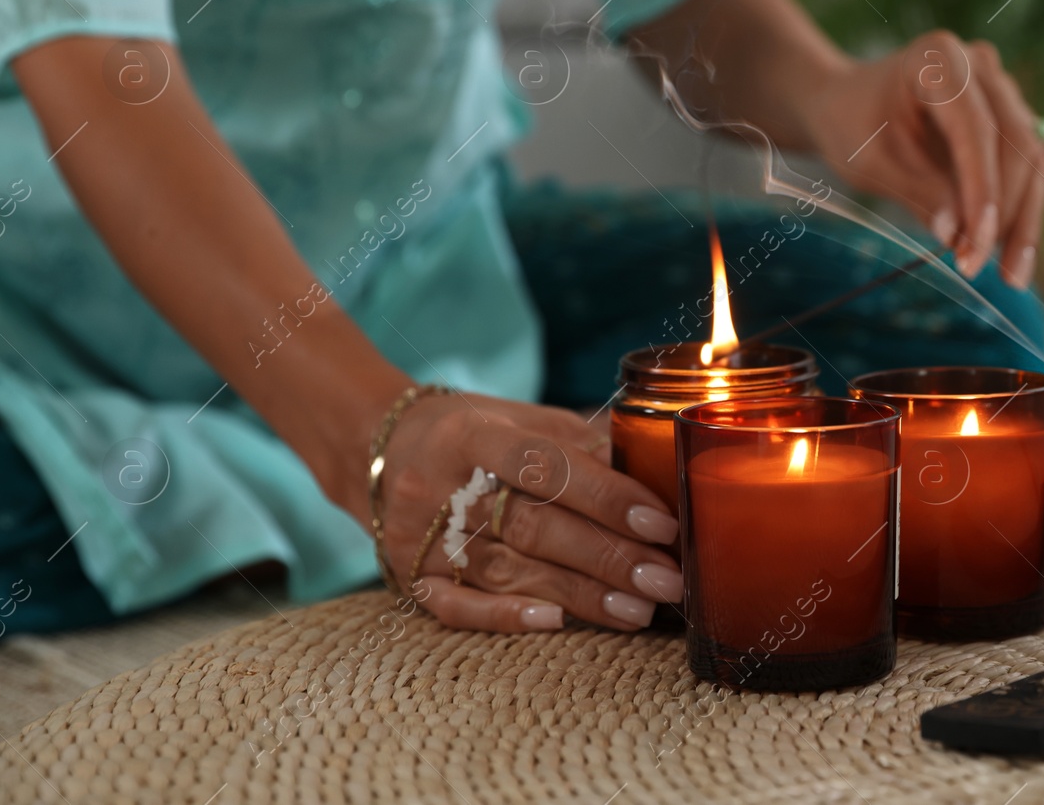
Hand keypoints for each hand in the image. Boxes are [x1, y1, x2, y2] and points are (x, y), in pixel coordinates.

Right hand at [379, 391, 682, 632]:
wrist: (376, 449)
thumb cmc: (471, 432)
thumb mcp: (520, 419)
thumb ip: (580, 443)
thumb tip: (652, 470)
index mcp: (473, 433)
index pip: (547, 466)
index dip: (607, 496)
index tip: (661, 523)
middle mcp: (442, 485)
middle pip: (534, 526)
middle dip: (609, 557)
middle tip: (667, 581)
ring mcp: (421, 535)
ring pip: (508, 571)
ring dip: (580, 596)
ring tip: (639, 611)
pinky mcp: (409, 575)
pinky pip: (457, 606)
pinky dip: (506, 618)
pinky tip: (558, 625)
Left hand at [803, 31, 1043, 285]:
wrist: (847, 104)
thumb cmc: (852, 126)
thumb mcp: (871, 160)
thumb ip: (918, 192)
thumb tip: (961, 237)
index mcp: (941, 59)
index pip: (976, 132)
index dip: (981, 193)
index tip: (974, 249)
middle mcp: (982, 68)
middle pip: (1016, 145)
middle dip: (1005, 215)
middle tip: (983, 271)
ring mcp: (1004, 92)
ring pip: (1039, 157)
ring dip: (1031, 219)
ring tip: (1016, 276)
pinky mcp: (1016, 119)